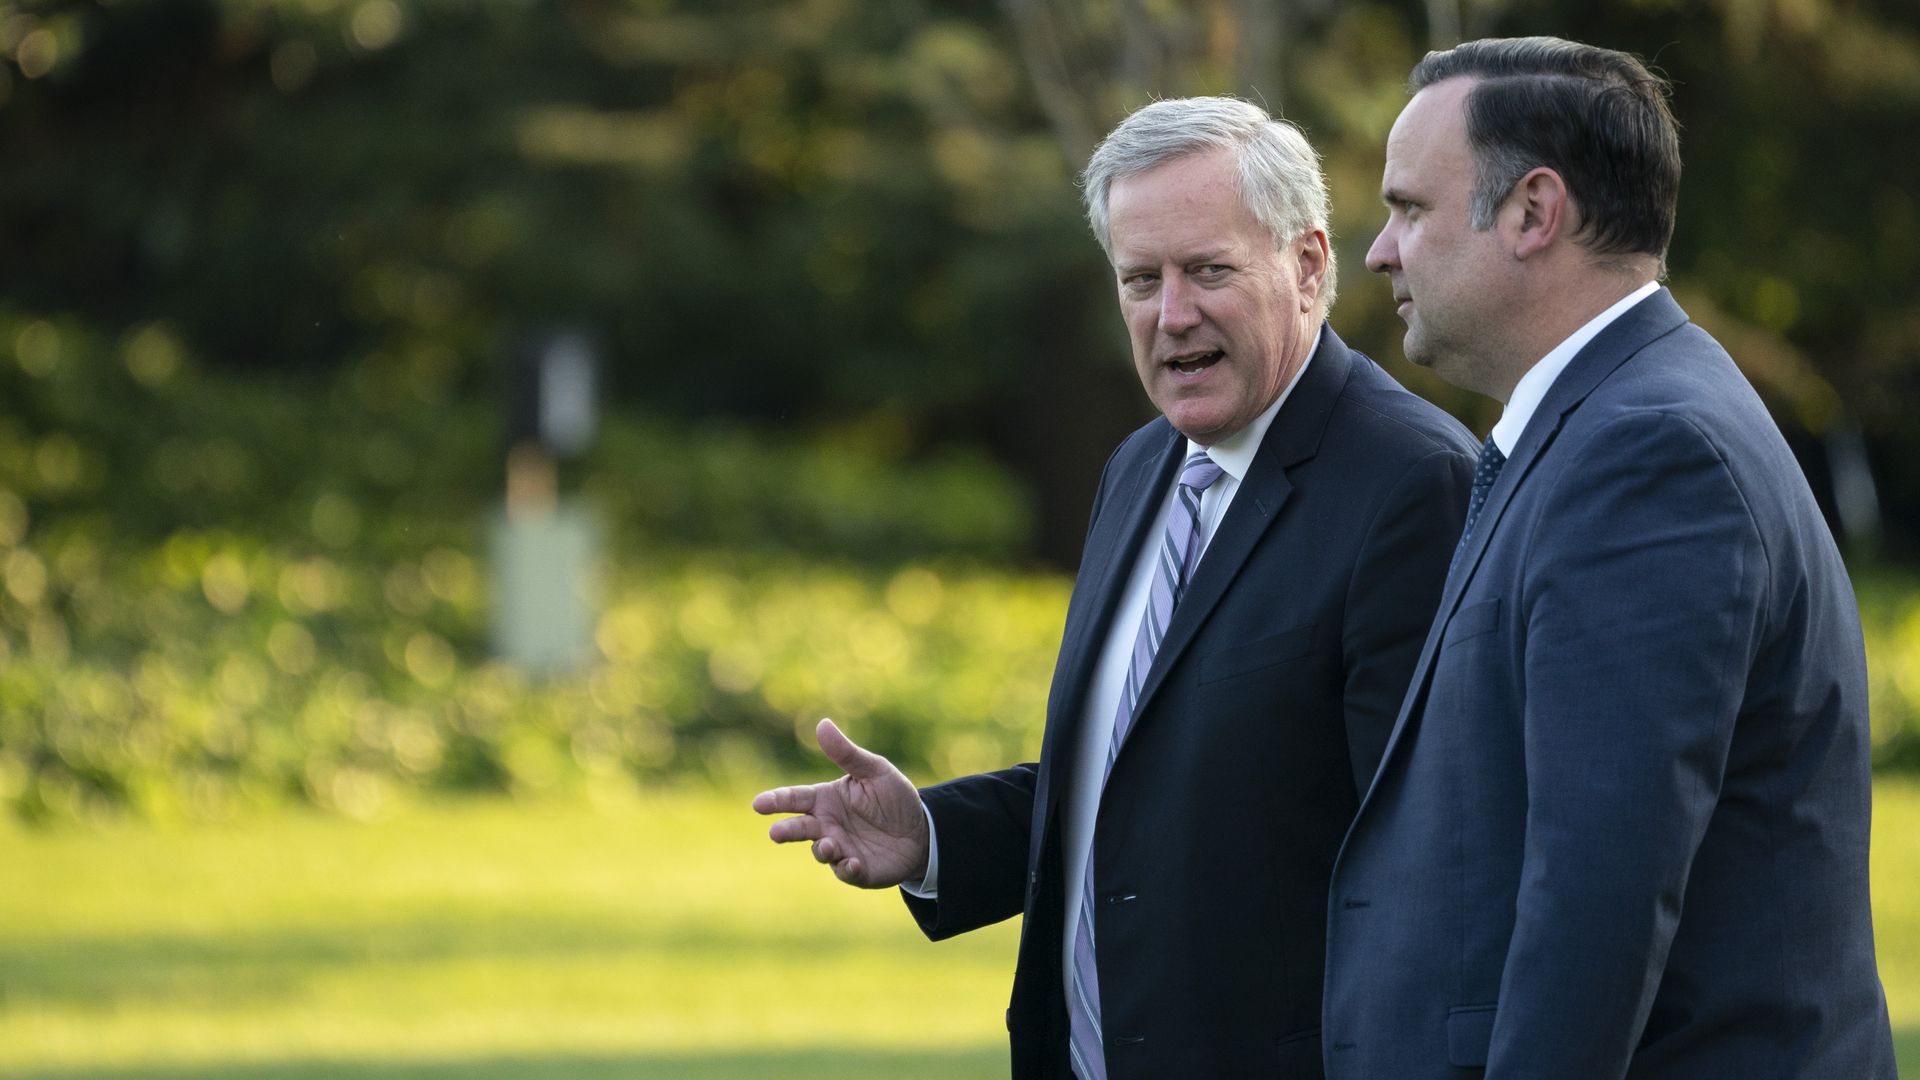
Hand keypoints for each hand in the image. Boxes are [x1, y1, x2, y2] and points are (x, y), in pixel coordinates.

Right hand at [751, 718, 929, 888]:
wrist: (921, 831)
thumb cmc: (894, 797)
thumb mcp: (875, 770)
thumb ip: (847, 753)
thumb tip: (822, 724)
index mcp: (826, 799)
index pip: (795, 798)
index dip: (776, 800)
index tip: (758, 804)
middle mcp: (827, 825)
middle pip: (799, 828)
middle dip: (785, 830)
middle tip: (775, 833)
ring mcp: (839, 849)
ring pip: (820, 851)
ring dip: (822, 850)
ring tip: (829, 845)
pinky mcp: (856, 870)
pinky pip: (844, 871)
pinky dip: (846, 868)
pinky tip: (853, 863)